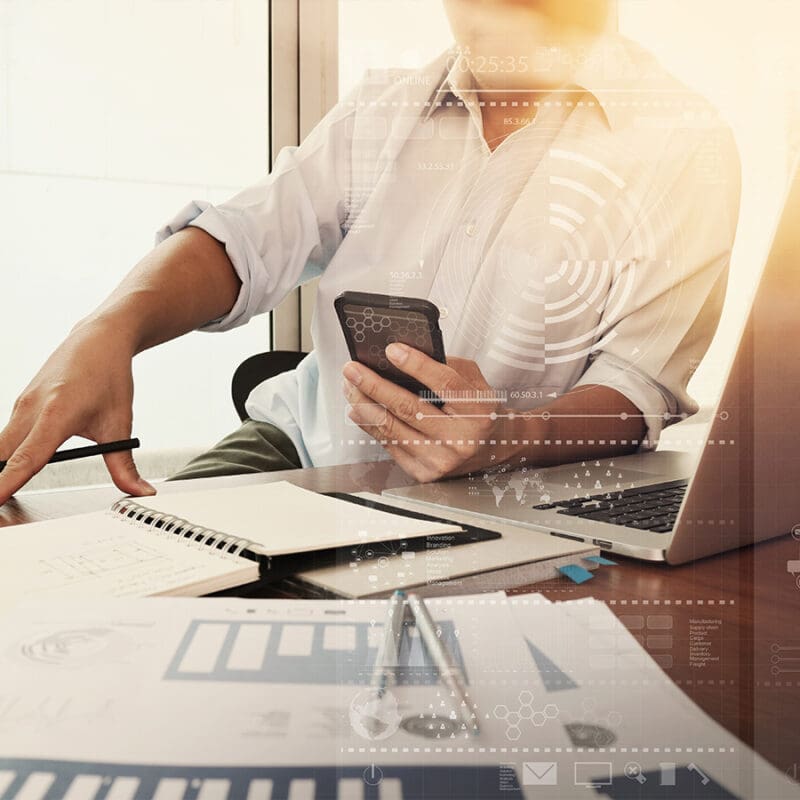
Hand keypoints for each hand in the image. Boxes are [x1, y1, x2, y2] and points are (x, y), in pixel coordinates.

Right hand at [0, 319, 154, 503]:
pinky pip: (5, 436)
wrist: (99, 338)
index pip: (26, 459)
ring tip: (1, 499)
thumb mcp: (120, 424)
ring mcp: (22, 405)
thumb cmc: (109, 375)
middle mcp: (31, 409)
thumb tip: (140, 492)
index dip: (6, 484)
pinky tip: (7, 471)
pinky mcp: (20, 405)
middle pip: (1, 456)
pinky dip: (4, 456)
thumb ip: (124, 464)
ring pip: (0, 447)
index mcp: (57, 415)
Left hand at [342, 343, 518, 481]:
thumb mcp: (476, 383)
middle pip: (409, 407)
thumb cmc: (478, 411)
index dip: (417, 365)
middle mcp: (460, 438)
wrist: (490, 449)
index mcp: (478, 411)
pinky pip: (389, 444)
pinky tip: (359, 409)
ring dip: (364, 404)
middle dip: (374, 385)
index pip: (445, 384)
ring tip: (350, 386)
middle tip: (353, 369)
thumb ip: (448, 366)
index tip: (392, 350)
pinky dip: (369, 425)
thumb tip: (407, 353)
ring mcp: (441, 459)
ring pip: (392, 428)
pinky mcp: (423, 472)